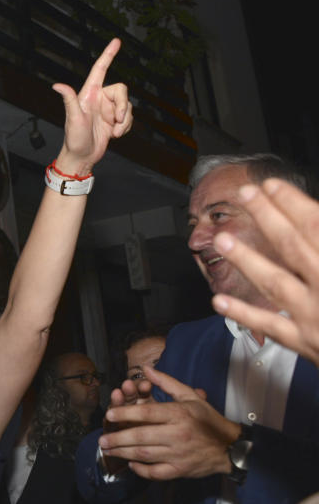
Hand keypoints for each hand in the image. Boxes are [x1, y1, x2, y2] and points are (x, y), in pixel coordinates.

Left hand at [52, 38, 132, 176]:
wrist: (82, 157)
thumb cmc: (74, 139)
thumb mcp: (73, 119)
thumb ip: (69, 100)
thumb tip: (57, 85)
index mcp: (89, 93)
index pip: (100, 69)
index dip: (108, 54)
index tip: (117, 40)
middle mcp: (99, 98)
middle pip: (122, 89)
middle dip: (123, 106)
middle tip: (116, 121)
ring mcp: (107, 109)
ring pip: (128, 105)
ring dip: (124, 121)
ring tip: (112, 132)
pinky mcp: (114, 119)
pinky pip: (129, 117)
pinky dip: (126, 126)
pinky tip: (114, 135)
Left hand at [99, 366, 239, 479]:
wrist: (231, 447)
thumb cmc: (207, 419)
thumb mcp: (189, 396)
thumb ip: (166, 382)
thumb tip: (145, 368)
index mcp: (178, 414)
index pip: (147, 413)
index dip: (126, 413)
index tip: (109, 414)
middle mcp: (177, 435)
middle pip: (142, 437)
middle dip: (118, 438)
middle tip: (102, 439)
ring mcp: (179, 454)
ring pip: (146, 455)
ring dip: (124, 453)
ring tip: (108, 450)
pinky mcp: (181, 470)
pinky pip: (157, 472)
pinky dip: (142, 470)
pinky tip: (131, 464)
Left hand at [211, 179, 318, 366]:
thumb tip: (312, 217)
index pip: (317, 228)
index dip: (293, 204)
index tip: (272, 186)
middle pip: (294, 247)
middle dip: (268, 218)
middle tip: (245, 195)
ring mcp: (317, 318)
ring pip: (276, 284)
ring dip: (247, 260)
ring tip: (223, 241)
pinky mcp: (307, 344)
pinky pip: (272, 327)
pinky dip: (244, 314)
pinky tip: (219, 301)